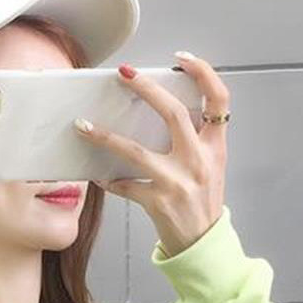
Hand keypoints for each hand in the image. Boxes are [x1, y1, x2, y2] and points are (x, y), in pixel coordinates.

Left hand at [76, 53, 229, 256]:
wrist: (204, 244)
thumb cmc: (203, 202)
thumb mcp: (212, 166)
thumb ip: (196, 139)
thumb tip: (164, 109)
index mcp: (215, 147)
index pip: (219, 99)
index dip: (203, 73)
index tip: (181, 58)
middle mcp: (199, 161)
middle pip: (172, 113)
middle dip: (146, 89)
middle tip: (123, 73)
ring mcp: (178, 182)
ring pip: (135, 150)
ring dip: (105, 136)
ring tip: (83, 125)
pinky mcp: (158, 202)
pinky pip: (125, 186)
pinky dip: (109, 180)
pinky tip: (98, 175)